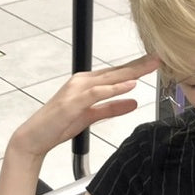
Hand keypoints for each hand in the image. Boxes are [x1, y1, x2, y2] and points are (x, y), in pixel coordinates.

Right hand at [11, 54, 159, 158]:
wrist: (35, 137)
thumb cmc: (59, 125)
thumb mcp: (92, 116)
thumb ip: (112, 108)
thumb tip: (134, 102)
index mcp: (87, 84)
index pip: (117, 74)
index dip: (137, 67)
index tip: (155, 62)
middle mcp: (82, 82)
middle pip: (117, 72)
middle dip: (139, 64)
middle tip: (159, 57)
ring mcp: (77, 90)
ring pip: (109, 78)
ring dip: (131, 72)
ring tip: (150, 66)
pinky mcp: (73, 102)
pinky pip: (97, 93)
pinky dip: (114, 89)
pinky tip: (129, 85)